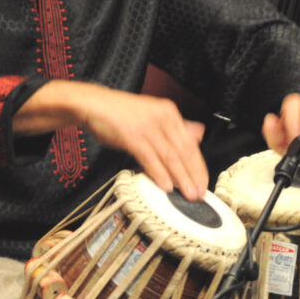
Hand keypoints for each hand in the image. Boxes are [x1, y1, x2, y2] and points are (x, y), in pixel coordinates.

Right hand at [18, 80, 208, 200]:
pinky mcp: (132, 135)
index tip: (204, 181)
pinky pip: (150, 157)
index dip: (199, 165)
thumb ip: (176, 126)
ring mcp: (148, 126)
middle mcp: (163, 118)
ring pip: (170, 156)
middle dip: (193, 174)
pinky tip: (166, 186)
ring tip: (187, 194)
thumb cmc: (124, 113)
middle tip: (199, 193)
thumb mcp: (154, 115)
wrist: (96, 104)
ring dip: (180, 178)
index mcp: (170, 113)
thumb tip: (198, 135)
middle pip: (183, 150)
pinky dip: (159, 173)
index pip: (190, 143)